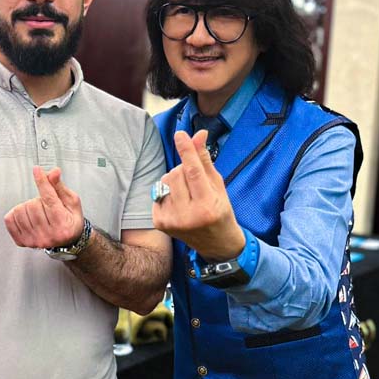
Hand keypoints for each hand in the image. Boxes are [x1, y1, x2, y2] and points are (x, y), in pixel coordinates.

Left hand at [4, 167, 83, 248]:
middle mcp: (48, 235)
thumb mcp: (71, 202)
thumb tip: (53, 172)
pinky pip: (9, 219)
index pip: (49, 198)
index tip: (37, 170)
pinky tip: (26, 216)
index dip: (42, 181)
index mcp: (63, 225)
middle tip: (46, 207)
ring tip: (38, 212)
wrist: (67, 241)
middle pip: (33, 204)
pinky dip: (15, 213)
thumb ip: (59, 187)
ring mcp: (34, 240)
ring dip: (27, 207)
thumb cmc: (70, 219)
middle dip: (38, 200)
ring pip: (20, 210)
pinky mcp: (22, 242)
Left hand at [152, 130, 245, 260]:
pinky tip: (179, 204)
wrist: (216, 244)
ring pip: (166, 181)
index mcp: (207, 206)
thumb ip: (205, 161)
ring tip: (187, 194)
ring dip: (175, 181)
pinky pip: (158, 192)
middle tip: (195, 184)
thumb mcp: (218, 186)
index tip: (180, 134)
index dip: (186, 151)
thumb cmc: (220, 212)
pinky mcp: (160, 223)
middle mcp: (187, 215)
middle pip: (177, 173)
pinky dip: (167, 193)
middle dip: (184, 170)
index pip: (193, 172)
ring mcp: (171, 221)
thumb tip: (198, 135)